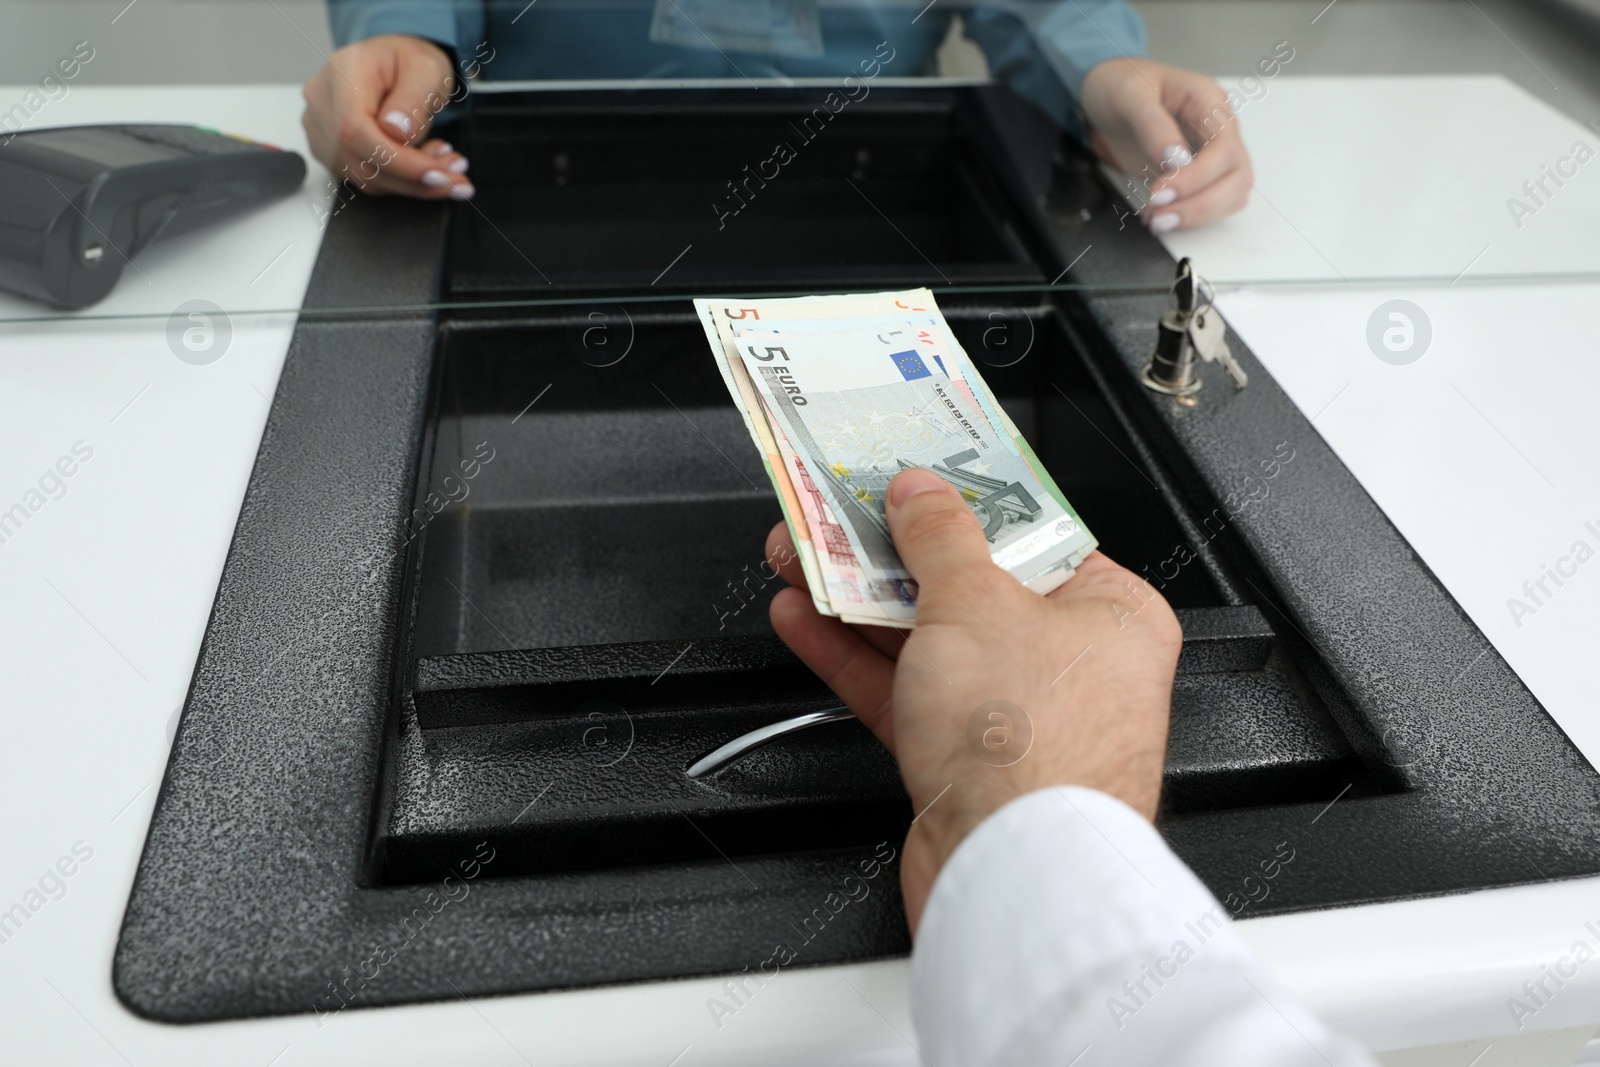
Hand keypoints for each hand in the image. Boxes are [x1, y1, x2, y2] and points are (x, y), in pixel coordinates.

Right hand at [300, 34, 474, 199]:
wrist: (396, 64)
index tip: (436, 175)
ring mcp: (322, 129)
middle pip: (361, 159)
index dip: (396, 161)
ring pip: (365, 176)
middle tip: (457, 178)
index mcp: (342, 74)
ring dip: (413, 183)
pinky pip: (366, 178)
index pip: (356, 130)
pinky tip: (425, 166)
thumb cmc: (409, 61)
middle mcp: (323, 102)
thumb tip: (397, 131)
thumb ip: (412, 98)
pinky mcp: (331, 150)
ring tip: (448, 168)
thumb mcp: (426, 69)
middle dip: (415, 178)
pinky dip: (402, 181)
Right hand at [765, 468, 1181, 930]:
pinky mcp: (963, 761)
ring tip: (799, 557)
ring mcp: (1014, 717)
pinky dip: (853, 657)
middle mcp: (1069, 665)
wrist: (1013, 872)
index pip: (1026, 535)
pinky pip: (903, 692)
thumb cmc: (1034, 748)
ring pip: (925, 641)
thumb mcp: (975, 602)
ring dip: (856, 600)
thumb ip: (939, 537)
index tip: (906, 479)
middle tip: (834, 517)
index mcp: (1110, 615)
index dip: (958, 503)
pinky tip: (807, 621)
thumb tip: (920, 492)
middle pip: (965, 587)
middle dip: (888, 554)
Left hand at [1079, 57, 1252, 231]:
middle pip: (1237, 175)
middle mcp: (1218, 128)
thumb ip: (1153, 125)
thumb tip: (1174, 160)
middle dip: (1200, 203)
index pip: (1224, 147)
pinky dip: (1193, 217)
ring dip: (1199, 215)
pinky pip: (1214, 201)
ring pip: (1232, 194)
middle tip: (1159, 215)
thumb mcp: (1130, 95)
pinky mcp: (1198, 174)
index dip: (1197, 176)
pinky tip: (1164, 216)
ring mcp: (1211, 152)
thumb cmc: (1119, 85)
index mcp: (1208, 101)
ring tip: (1158, 220)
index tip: (1160, 192)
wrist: (1105, 95)